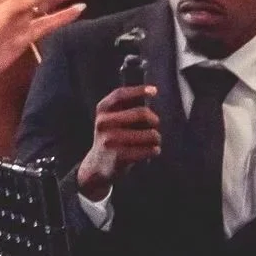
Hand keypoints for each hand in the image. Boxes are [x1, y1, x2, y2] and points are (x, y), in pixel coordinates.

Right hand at [76, 82, 160, 201]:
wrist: (98, 164)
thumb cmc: (113, 136)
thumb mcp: (111, 118)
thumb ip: (127, 106)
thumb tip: (152, 92)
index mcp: (102, 110)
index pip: (120, 95)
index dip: (138, 90)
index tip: (154, 91)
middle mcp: (103, 123)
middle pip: (142, 113)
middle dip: (154, 120)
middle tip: (155, 126)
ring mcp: (110, 140)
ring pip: (151, 134)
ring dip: (156, 138)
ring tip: (152, 142)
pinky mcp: (119, 157)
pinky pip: (150, 150)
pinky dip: (155, 150)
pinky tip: (151, 151)